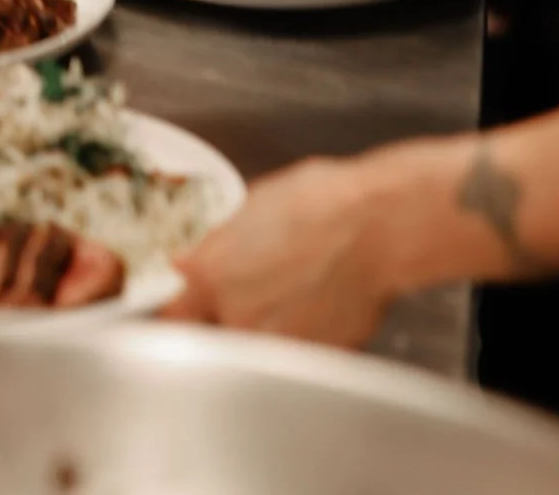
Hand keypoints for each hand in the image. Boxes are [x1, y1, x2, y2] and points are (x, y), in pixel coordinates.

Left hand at [162, 157, 397, 347]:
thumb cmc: (322, 203)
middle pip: (216, 333)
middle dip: (228, 316)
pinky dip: (303, 335)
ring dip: (268, 327)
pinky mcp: (320, 355)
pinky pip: (298, 352)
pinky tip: (319, 304)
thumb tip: (189, 266)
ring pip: (259, 345)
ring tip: (296, 293)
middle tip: (258, 289)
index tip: (193, 305)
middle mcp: (240, 317)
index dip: (185, 309)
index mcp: (212, 277)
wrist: (383, 224)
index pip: (175, 315)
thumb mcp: (250, 208)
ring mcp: (281, 342)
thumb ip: (214, 249)